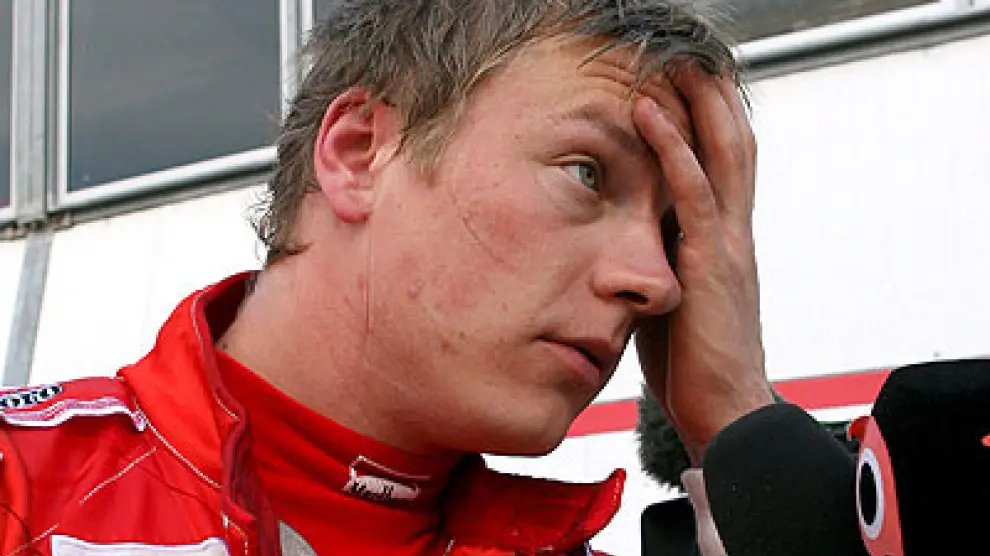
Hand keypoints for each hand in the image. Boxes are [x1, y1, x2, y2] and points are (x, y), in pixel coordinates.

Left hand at [633, 66, 773, 464]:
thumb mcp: (675, 298)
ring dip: (698, 103)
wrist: (723, 410)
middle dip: (714, 97)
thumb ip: (662, 262)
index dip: (712, 122)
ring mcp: (726, 246)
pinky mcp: (710, 265)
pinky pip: (693, 193)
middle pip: (733, 146)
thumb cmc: (693, 361)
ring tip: (675, 62)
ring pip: (723, 155)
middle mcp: (733, 234)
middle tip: (691, 55)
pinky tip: (650, 114)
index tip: (689, 85)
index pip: (725, 166)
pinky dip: (673, 148)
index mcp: (723, 242)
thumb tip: (630, 241)